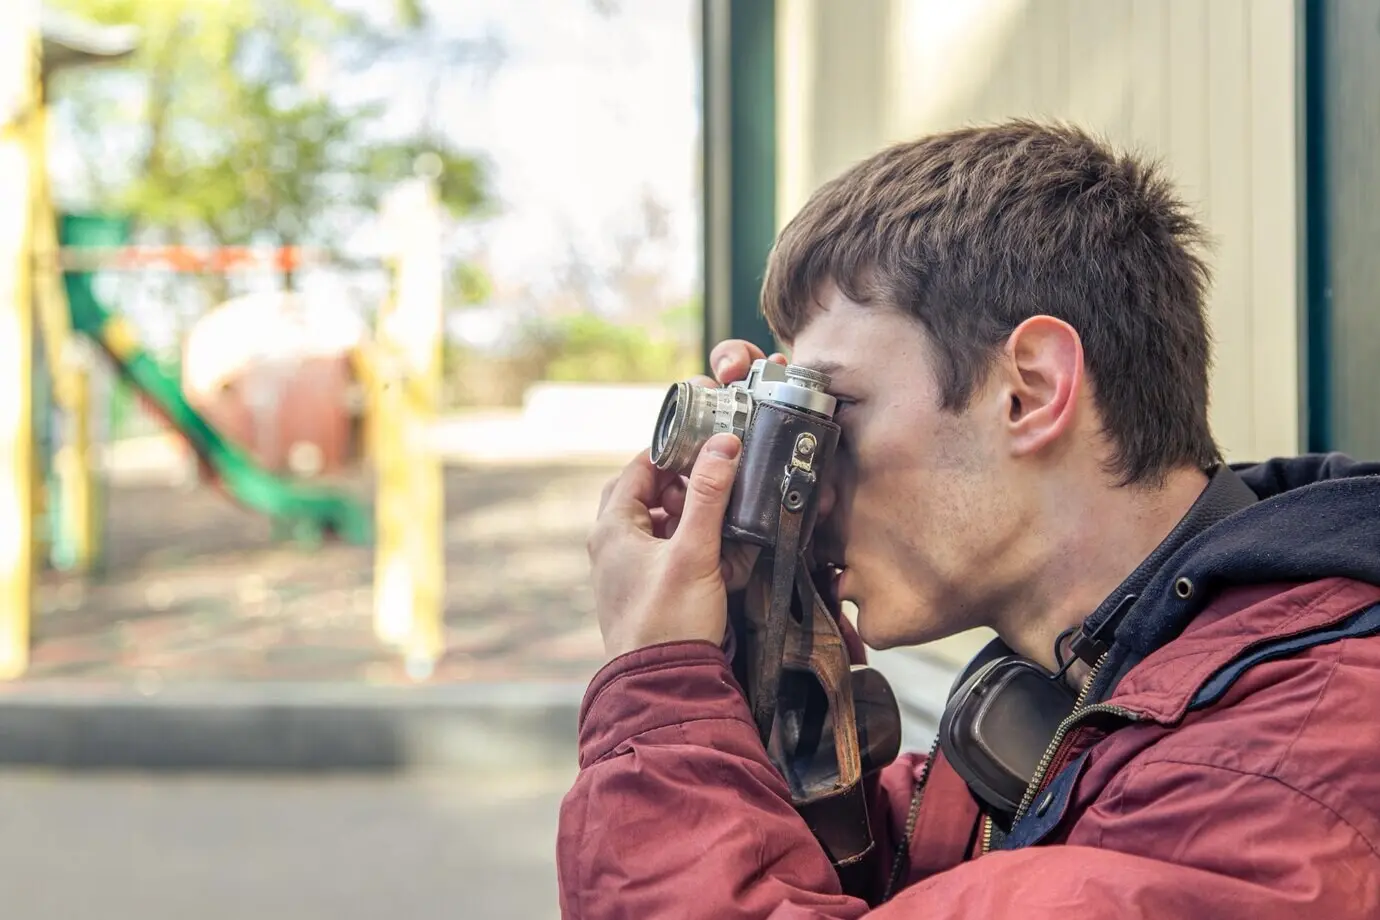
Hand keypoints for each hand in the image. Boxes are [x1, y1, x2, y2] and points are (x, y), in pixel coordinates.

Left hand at [587, 340, 787, 659]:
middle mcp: (610, 546)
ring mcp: (622, 571)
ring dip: (682, 515)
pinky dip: (682, 543)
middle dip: (678, 484)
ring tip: (715, 518)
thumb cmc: (670, 620)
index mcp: (613, 528)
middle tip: (712, 483)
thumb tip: (722, 446)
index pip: (638, 468)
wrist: (662, 684)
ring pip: (651, 524)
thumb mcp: (695, 551)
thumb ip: (709, 496)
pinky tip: (709, 553)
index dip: (672, 453)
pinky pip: (657, 553)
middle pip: (642, 494)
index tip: (705, 447)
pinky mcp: (638, 592)